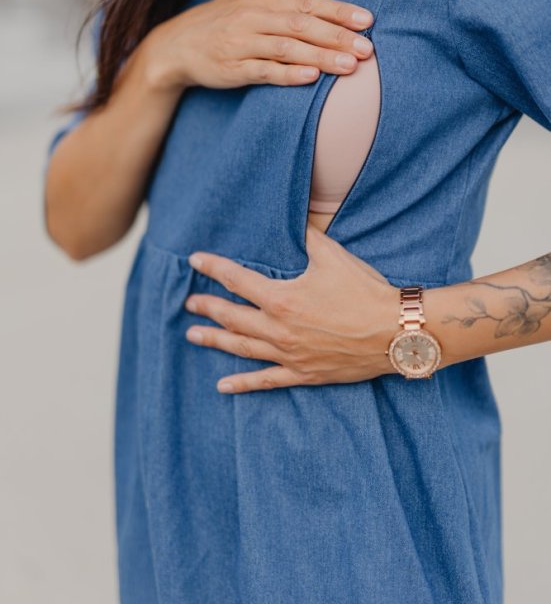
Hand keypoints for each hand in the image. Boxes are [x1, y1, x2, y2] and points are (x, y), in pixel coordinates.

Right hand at [142, 0, 373, 91]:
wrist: (174, 47)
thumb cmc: (219, 22)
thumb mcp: (250, 0)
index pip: (306, 3)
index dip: (338, 11)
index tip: (367, 20)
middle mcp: (252, 17)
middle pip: (301, 24)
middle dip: (337, 36)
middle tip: (367, 48)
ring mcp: (241, 43)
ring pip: (287, 48)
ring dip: (321, 57)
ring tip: (350, 66)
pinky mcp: (232, 68)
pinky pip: (264, 71)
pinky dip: (288, 74)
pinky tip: (311, 78)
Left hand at [184, 223, 399, 392]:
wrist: (395, 332)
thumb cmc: (365, 291)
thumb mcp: (333, 255)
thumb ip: (308, 236)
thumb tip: (296, 217)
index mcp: (282, 299)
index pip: (237, 279)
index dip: (213, 268)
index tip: (195, 260)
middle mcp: (279, 329)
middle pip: (232, 316)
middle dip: (207, 307)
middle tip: (189, 303)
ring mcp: (289, 355)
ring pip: (242, 347)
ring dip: (215, 340)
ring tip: (193, 335)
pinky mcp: (304, 374)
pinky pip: (266, 381)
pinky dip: (242, 384)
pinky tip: (223, 385)